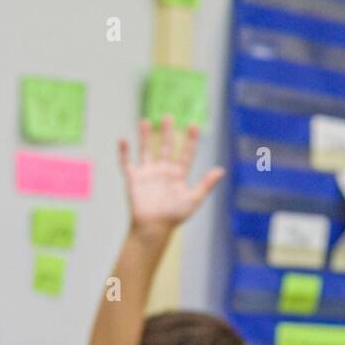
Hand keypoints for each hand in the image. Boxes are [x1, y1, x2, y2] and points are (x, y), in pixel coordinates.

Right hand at [119, 116, 224, 237]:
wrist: (154, 228)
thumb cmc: (174, 216)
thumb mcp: (193, 199)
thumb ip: (206, 184)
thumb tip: (222, 170)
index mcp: (178, 176)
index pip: (186, 155)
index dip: (190, 141)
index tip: (194, 125)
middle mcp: (163, 171)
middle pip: (166, 148)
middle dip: (168, 133)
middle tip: (168, 116)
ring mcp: (148, 174)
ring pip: (147, 150)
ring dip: (146, 137)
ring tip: (145, 121)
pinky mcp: (134, 179)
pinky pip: (127, 163)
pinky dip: (124, 152)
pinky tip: (123, 140)